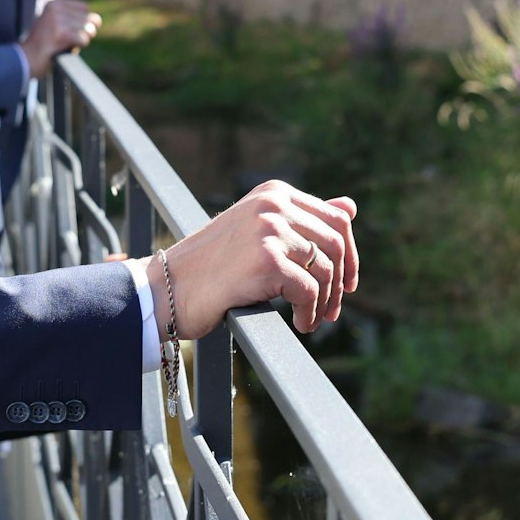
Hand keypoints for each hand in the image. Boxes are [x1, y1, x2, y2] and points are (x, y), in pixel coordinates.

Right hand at [20, 0, 100, 76]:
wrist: (24, 60)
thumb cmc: (43, 45)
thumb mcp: (53, 23)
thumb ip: (71, 18)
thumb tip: (97, 20)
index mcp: (55, 3)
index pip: (85, 7)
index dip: (83, 21)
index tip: (70, 31)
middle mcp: (56, 7)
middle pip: (89, 18)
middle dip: (84, 32)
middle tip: (67, 40)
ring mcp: (57, 19)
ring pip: (89, 30)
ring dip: (81, 41)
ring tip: (64, 44)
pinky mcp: (60, 33)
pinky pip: (84, 39)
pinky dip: (78, 47)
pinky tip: (64, 48)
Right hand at [155, 181, 357, 336]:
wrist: (168, 290)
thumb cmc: (211, 267)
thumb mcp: (258, 233)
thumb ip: (302, 220)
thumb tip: (351, 206)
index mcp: (274, 193)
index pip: (336, 218)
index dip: (349, 254)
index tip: (347, 284)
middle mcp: (273, 204)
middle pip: (336, 244)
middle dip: (340, 282)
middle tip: (332, 311)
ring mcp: (269, 230)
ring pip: (325, 270)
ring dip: (324, 303)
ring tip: (312, 320)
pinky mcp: (266, 260)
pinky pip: (309, 291)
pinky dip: (309, 314)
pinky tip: (299, 325)